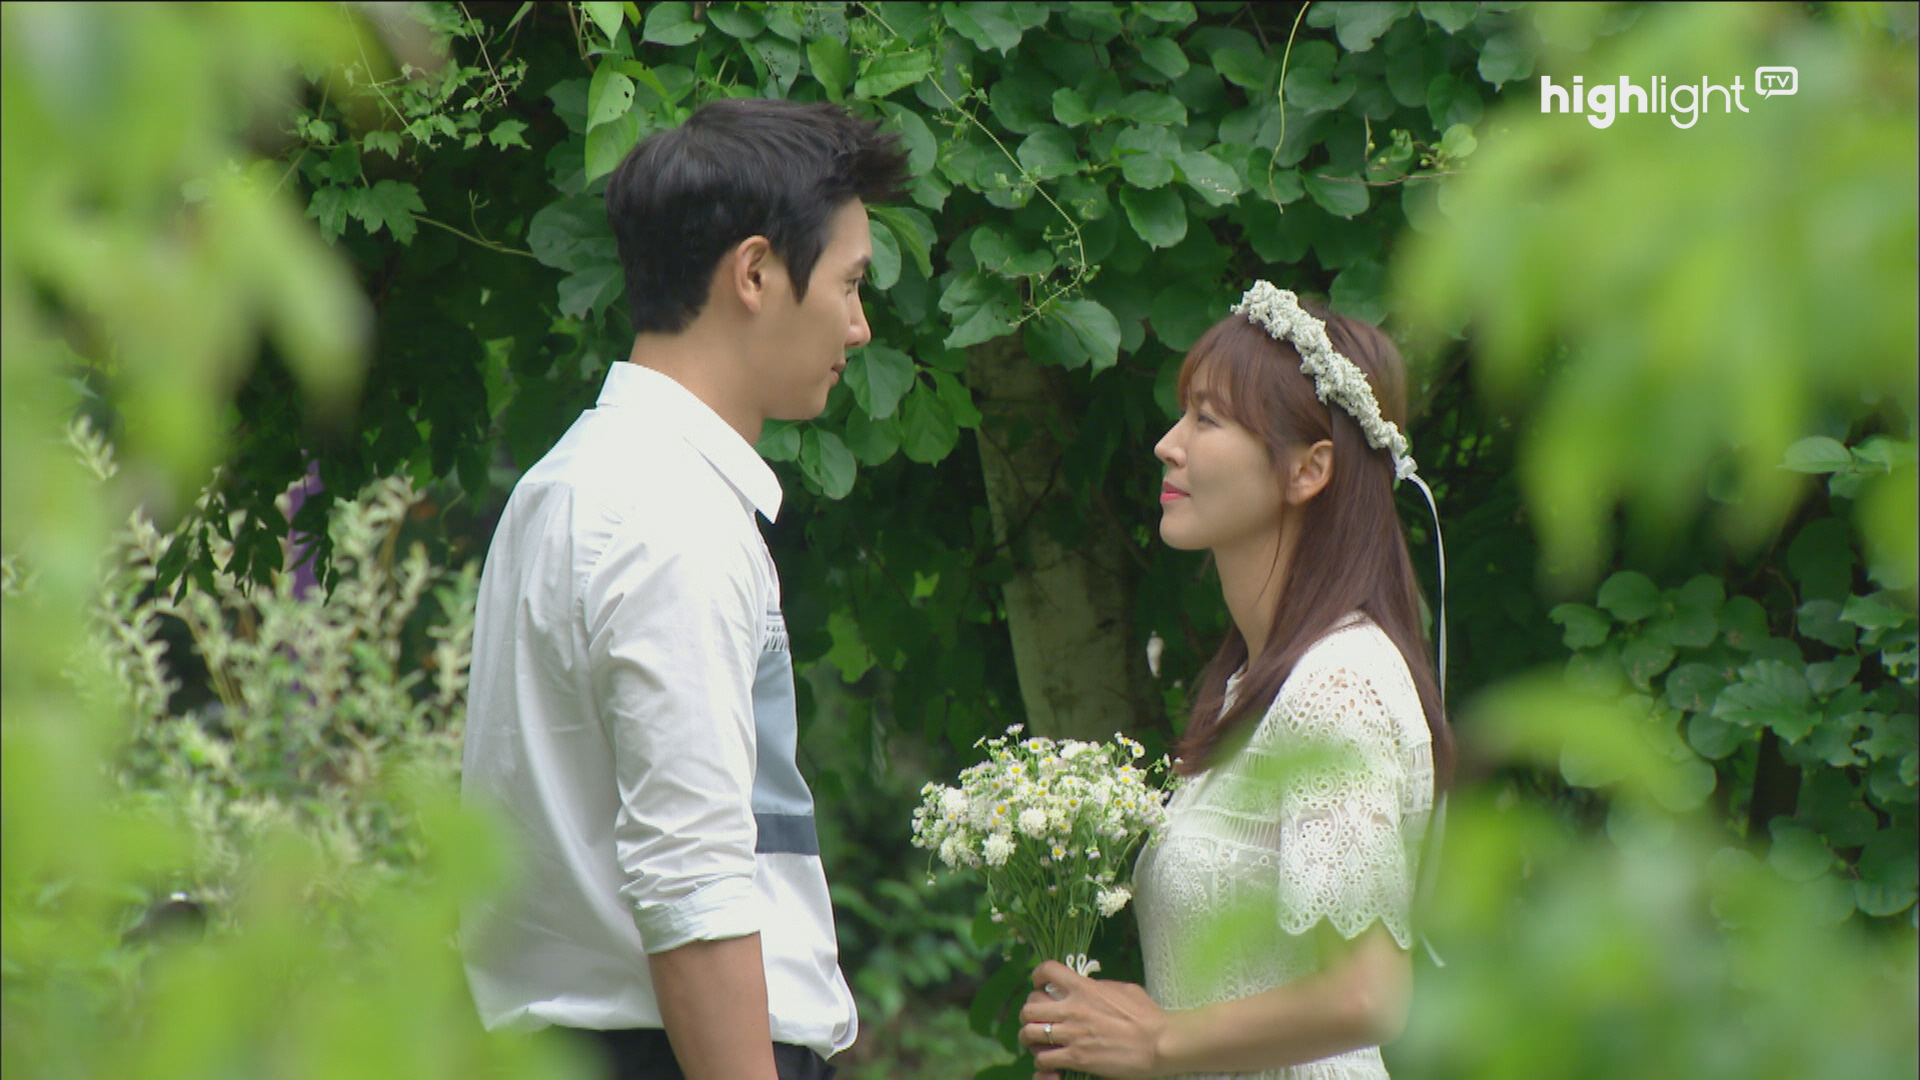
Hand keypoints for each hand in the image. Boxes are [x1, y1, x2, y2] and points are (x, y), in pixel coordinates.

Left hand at [1019, 959, 1171, 1079]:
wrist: (1158, 1043)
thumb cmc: (1147, 1015)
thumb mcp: (1122, 989)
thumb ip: (1099, 987)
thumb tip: (1089, 987)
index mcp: (1084, 988)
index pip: (1048, 970)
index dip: (1037, 976)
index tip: (1040, 984)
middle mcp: (1072, 1009)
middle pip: (1029, 1007)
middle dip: (1029, 1013)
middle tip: (1038, 1019)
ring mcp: (1071, 1035)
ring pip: (1029, 1033)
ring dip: (1030, 1038)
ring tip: (1038, 1042)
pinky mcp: (1075, 1058)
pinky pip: (1043, 1060)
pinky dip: (1042, 1061)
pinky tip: (1051, 1061)